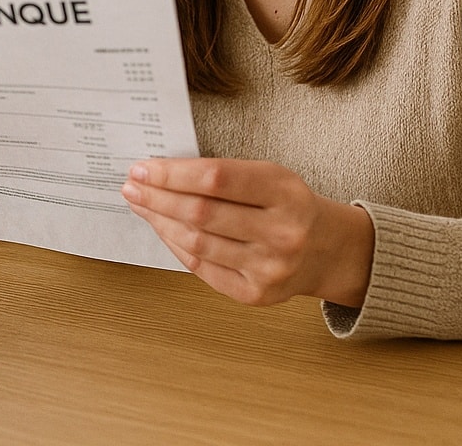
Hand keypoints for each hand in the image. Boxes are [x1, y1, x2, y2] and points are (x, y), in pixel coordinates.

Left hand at [121, 157, 373, 307]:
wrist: (329, 250)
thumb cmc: (288, 205)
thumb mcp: (270, 176)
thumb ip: (223, 175)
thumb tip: (160, 173)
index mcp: (285, 192)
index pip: (215, 179)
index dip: (172, 173)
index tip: (142, 168)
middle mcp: (281, 232)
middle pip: (200, 213)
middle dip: (157, 197)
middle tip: (132, 186)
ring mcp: (270, 267)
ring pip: (197, 243)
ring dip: (160, 221)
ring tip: (142, 205)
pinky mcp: (256, 294)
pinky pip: (202, 268)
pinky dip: (175, 246)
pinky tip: (162, 229)